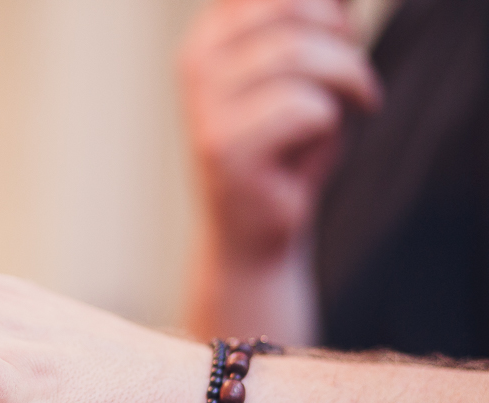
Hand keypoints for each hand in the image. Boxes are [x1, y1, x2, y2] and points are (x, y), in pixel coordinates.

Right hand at [180, 0, 380, 266]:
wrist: (254, 230)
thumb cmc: (287, 145)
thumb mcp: (311, 65)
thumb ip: (323, 17)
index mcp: (211, 33)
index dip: (322, 7)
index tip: (342, 32)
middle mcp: (196, 61)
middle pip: (289, 7)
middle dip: (340, 35)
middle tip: (355, 71)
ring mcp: (203, 106)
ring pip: (297, 55)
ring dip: (347, 78)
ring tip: (358, 101)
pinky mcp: (222, 148)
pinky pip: (304, 108)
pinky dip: (330, 123)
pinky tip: (320, 142)